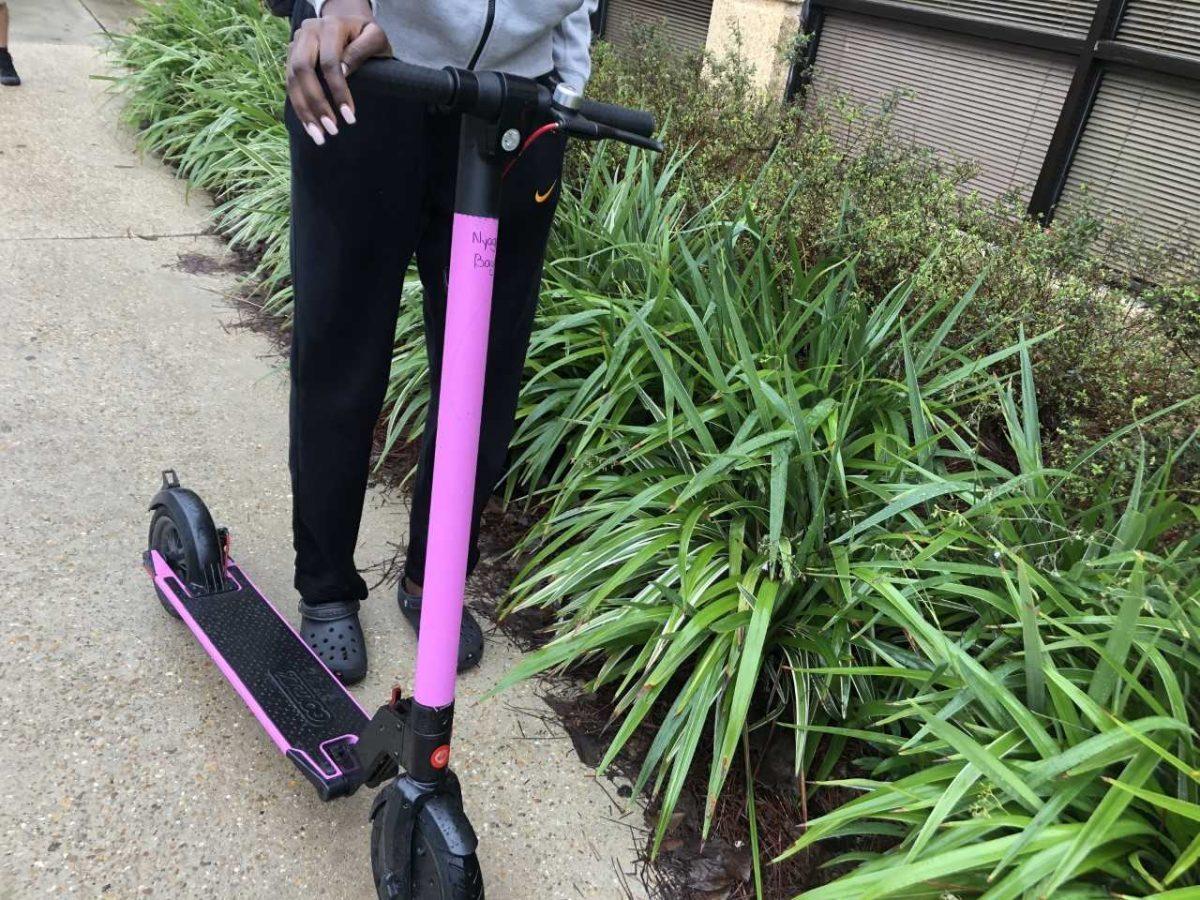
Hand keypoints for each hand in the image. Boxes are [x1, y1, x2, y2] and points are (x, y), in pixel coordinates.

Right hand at [287, 3, 390, 145]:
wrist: (349, 22)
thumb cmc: (367, 34)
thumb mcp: (376, 38)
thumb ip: (363, 49)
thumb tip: (344, 71)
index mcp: (330, 26)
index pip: (329, 62)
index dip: (338, 91)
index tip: (350, 117)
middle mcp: (308, 32)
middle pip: (302, 69)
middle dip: (316, 103)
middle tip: (332, 130)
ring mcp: (296, 43)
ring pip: (292, 78)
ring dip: (304, 110)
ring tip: (319, 136)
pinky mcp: (291, 56)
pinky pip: (289, 83)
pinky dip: (299, 106)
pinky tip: (310, 127)